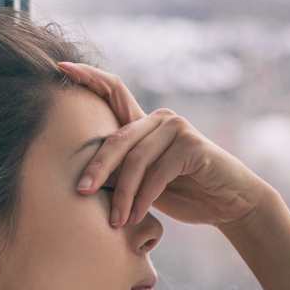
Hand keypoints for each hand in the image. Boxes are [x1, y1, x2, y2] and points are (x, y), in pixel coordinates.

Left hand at [57, 61, 278, 227]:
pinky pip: (157, 173)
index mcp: (145, 124)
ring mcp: (177, 128)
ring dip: (122, 195)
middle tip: (81, 191)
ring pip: (136, 160)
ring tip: (116, 221)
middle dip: (97, 167)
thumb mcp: (145, 183)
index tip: (60, 68)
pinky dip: (143, 198)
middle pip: (117, 138)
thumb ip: (123, 172)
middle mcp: (160, 119)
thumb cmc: (185, 194)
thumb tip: (82, 180)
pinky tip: (136, 217)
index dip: (88, 77)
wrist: (229, 204)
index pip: (114, 91)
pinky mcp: (191, 145)